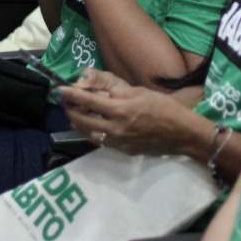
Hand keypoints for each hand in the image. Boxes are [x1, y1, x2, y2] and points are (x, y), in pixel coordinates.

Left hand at [58, 69, 191, 155]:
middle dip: (71, 110)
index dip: (72, 95)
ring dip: (78, 123)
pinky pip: (101, 141)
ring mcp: (118, 142)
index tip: (59, 90)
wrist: (181, 133)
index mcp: (120, 110)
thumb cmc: (164, 107)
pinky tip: (92, 126)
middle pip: (83, 121)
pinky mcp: (123, 151)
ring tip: (74, 114)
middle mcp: (115, 128)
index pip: (88, 102)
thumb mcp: (140, 92)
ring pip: (89, 134)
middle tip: (65, 102)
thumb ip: (116, 92)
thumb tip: (96, 90)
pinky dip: (92, 132)